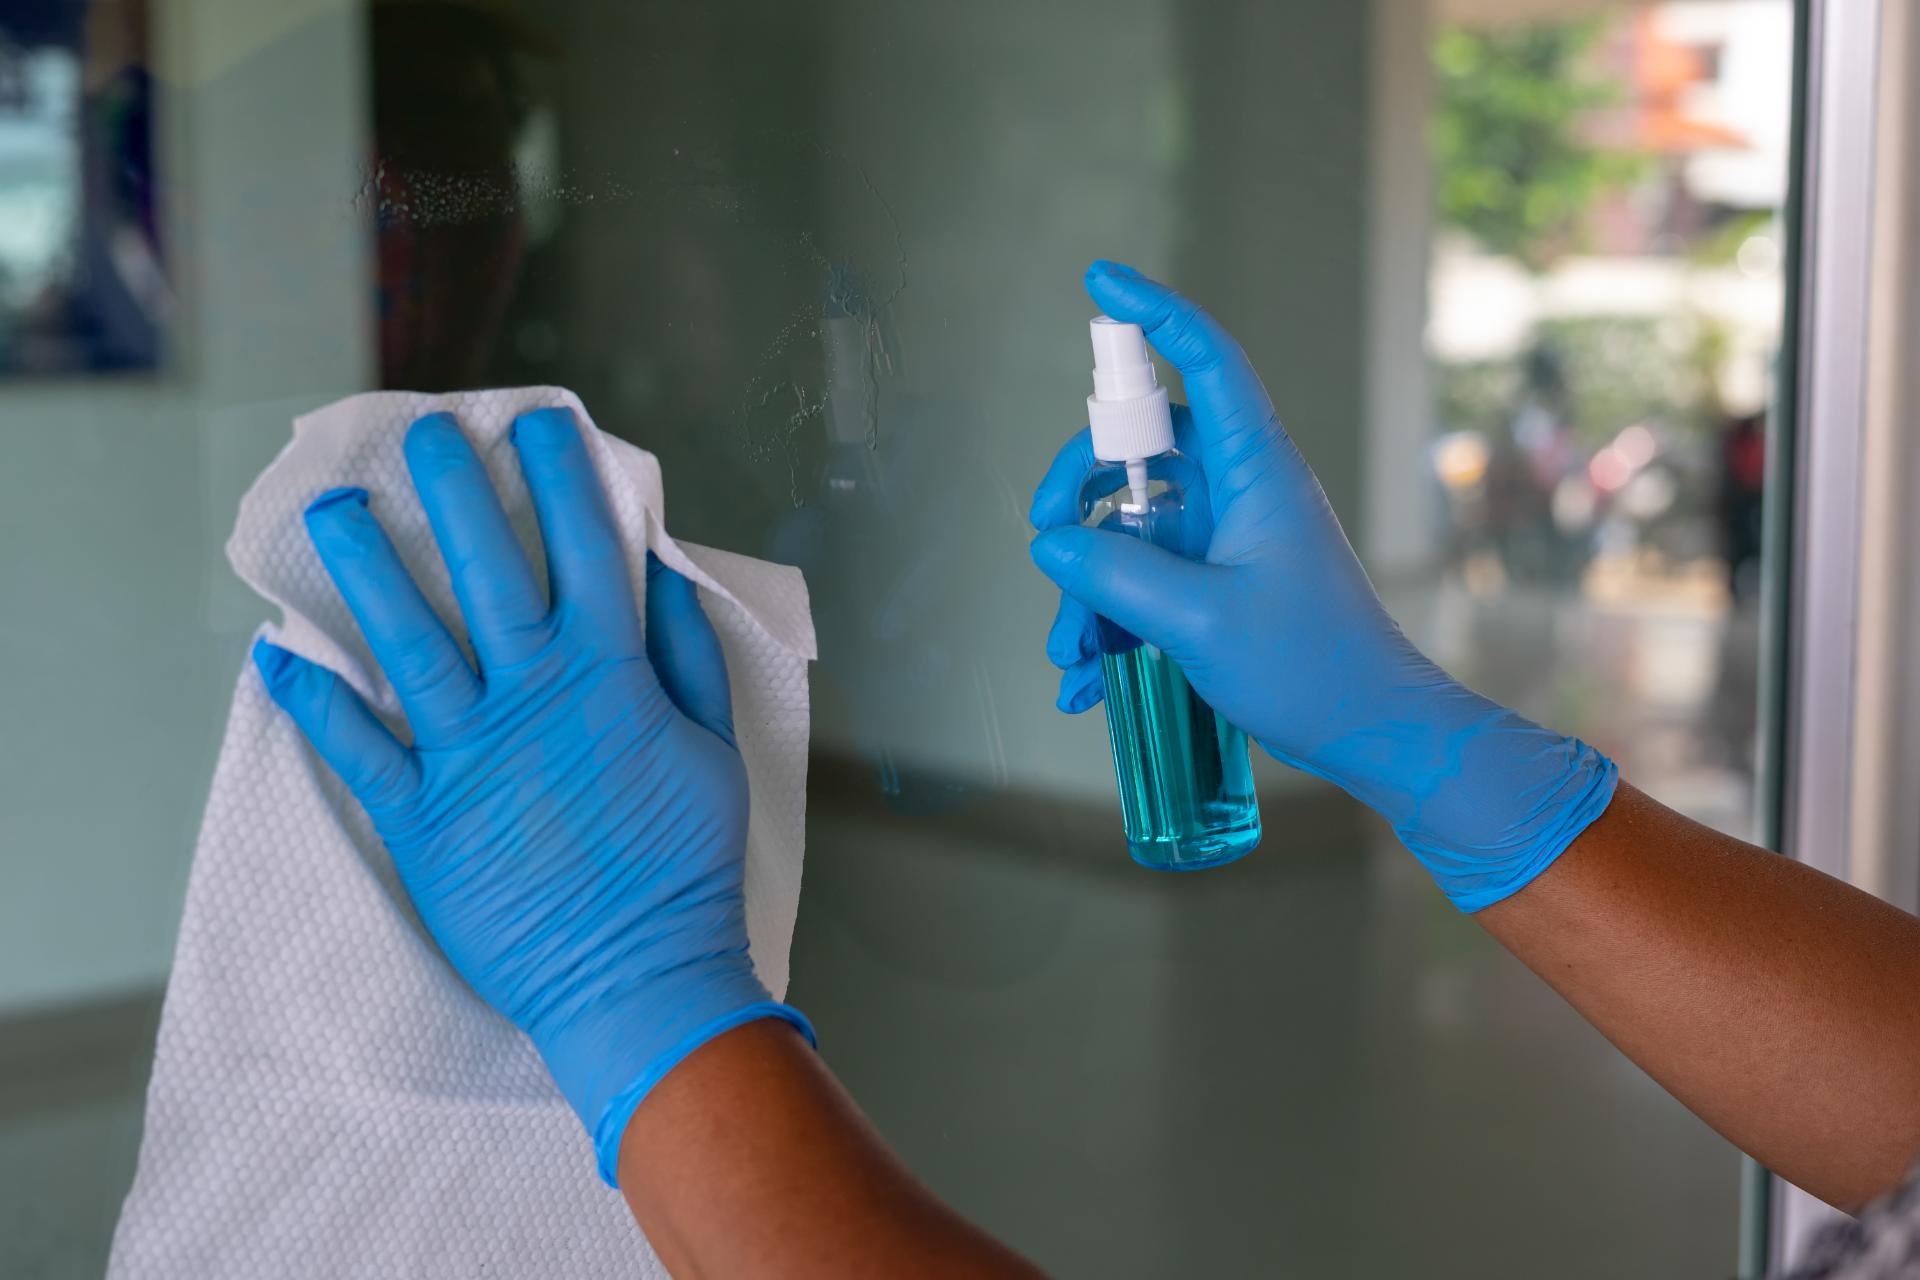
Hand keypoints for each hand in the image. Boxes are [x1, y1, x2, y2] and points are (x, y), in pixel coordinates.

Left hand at [253, 407, 808, 1182]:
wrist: (639, 980)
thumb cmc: (687, 866)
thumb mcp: (715, 749)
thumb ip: (686, 656)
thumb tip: (662, 572)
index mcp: (610, 676)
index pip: (583, 550)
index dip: (560, 477)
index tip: (538, 423)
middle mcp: (533, 698)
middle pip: (485, 571)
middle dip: (455, 491)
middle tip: (425, 433)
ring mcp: (470, 755)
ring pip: (406, 640)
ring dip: (365, 568)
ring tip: (332, 508)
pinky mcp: (422, 817)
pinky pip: (356, 748)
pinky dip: (313, 700)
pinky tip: (276, 653)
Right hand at [1029, 263, 1615, 909]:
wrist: (1374, 732)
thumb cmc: (1310, 669)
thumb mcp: (1199, 622)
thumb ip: (1118, 576)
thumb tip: (1051, 544)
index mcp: (1257, 469)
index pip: (1207, 360)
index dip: (1156, 313)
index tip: (1101, 283)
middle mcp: (1241, 488)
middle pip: (1142, 451)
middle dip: (1081, 499)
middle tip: (1041, 540)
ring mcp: (1230, 535)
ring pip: (1134, 526)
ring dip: (1090, 585)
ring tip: (1070, 659)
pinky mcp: (1221, 580)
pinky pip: (1148, 576)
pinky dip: (1113, 620)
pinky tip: (1088, 682)